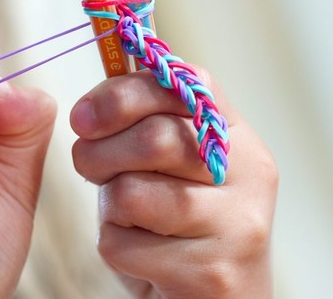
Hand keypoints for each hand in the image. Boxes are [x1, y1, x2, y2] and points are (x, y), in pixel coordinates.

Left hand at [71, 68, 276, 297]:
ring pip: (133, 194)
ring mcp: (240, 225)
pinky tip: (142, 256)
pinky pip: (126, 246)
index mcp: (233, 132)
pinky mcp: (214, 275)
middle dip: (99, 152)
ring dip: (109, 207)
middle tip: (87, 166)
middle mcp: (250, 171)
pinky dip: (114, 250)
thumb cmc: (176, 220)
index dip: (120, 93)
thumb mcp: (166, 159)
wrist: (213, 297)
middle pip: (154, 138)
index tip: (82, 116)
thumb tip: (105, 59)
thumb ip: (144, 113)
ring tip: (125, 216)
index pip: (182, 82)